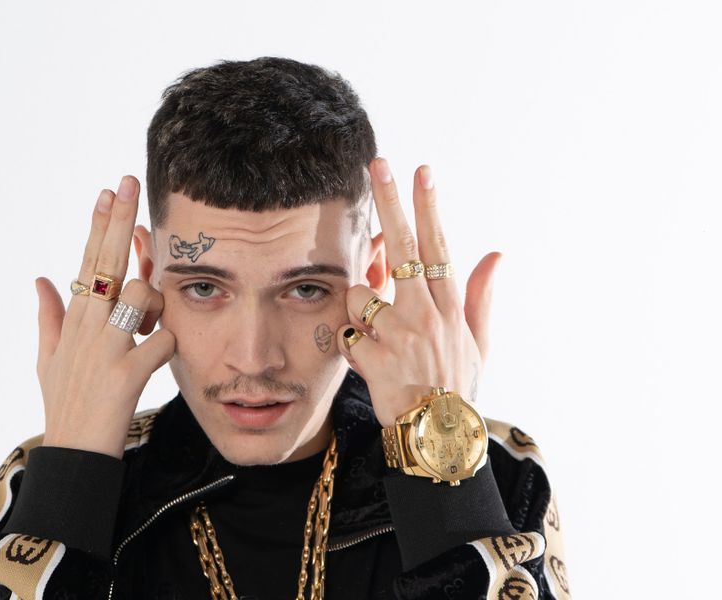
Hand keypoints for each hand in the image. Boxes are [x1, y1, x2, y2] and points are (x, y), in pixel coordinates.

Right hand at [34, 176, 174, 458]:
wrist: (74, 453)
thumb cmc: (65, 402)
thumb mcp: (49, 358)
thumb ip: (48, 316)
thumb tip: (40, 277)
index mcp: (74, 318)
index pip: (88, 260)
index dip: (99, 224)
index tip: (108, 190)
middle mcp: (86, 326)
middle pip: (107, 262)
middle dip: (119, 219)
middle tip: (129, 180)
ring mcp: (105, 348)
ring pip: (140, 296)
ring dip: (155, 306)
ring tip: (147, 330)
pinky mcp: (126, 374)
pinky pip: (162, 341)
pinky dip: (168, 346)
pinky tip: (160, 357)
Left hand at [337, 159, 500, 427]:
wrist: (440, 439)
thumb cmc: (456, 388)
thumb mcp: (478, 344)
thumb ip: (482, 297)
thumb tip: (496, 254)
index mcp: (450, 308)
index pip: (438, 245)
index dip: (428, 206)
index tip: (421, 170)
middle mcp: (426, 315)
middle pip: (404, 246)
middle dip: (390, 202)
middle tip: (378, 164)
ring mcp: (401, 336)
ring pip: (362, 294)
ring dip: (360, 309)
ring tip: (378, 337)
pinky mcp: (376, 360)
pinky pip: (348, 334)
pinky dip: (352, 343)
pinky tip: (370, 361)